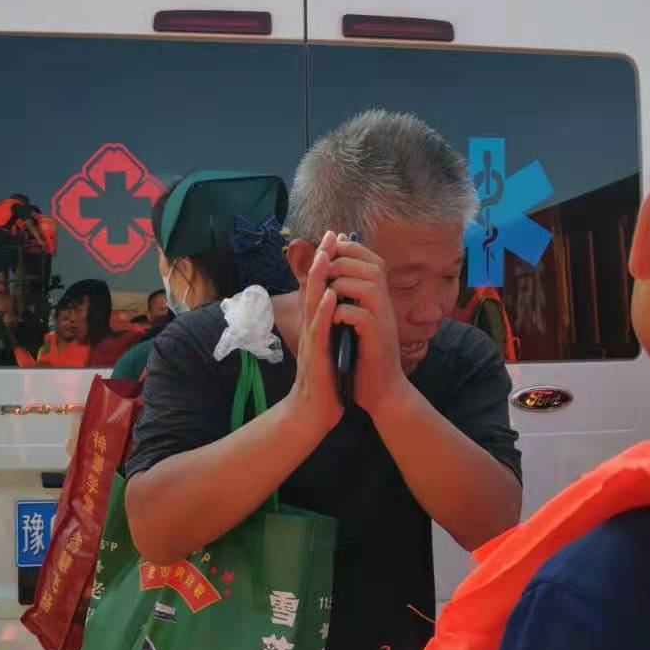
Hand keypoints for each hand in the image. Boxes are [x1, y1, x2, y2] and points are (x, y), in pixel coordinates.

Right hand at [289, 234, 343, 436]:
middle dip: (321, 260)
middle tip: (329, 234)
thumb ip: (330, 329)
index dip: (325, 264)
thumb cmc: (322, 384)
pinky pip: (320, 331)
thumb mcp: (327, 350)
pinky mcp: (316, 357)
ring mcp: (311, 342)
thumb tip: (338, 311)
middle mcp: (310, 329)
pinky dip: (325, 311)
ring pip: (313, 304)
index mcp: (315, 327)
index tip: (334, 240)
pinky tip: (331, 295)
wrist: (310, 415)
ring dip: (319, 278)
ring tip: (325, 254)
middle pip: (314, 288)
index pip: (320, 288)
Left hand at [327, 239, 406, 417]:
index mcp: (379, 298)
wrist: (380, 390)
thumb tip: (332, 272)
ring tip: (326, 297)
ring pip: (367, 286)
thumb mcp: (355, 321)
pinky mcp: (377, 340)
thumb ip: (348, 298)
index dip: (351, 249)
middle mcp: (385, 306)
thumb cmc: (362, 356)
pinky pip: (361, 316)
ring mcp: (383, 322)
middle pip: (371, 267)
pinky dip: (342, 313)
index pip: (372, 260)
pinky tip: (332, 320)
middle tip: (323, 274)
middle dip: (342, 263)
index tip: (329, 249)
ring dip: (340, 286)